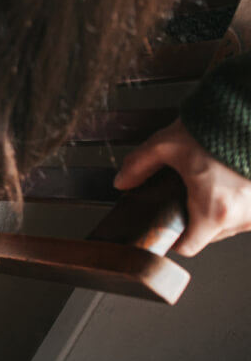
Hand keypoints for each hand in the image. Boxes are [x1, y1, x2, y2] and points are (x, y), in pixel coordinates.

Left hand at [115, 120, 250, 256]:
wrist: (249, 114)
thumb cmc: (216, 129)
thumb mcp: (166, 145)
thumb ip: (139, 165)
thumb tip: (122, 182)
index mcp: (214, 211)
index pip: (188, 247)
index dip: (172, 237)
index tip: (166, 225)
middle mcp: (241, 217)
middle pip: (208, 235)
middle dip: (193, 218)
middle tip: (184, 193)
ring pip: (228, 224)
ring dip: (215, 210)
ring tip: (207, 183)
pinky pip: (245, 212)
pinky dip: (234, 201)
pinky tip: (225, 182)